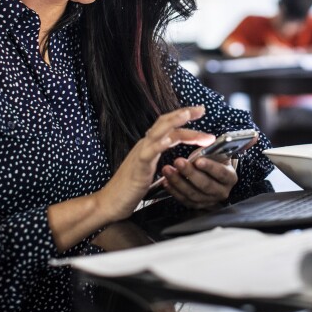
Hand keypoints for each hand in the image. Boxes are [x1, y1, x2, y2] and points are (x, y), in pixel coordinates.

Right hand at [94, 106, 213, 222]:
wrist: (110, 202)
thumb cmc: (130, 188)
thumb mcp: (150, 169)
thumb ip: (160, 158)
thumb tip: (177, 157)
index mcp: (149, 145)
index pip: (168, 126)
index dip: (183, 116)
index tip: (200, 111)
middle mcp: (145, 145)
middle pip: (165, 123)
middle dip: (184, 114)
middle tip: (202, 109)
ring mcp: (140, 154)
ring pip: (158, 132)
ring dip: (173, 122)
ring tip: (187, 114)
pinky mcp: (138, 167)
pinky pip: (148, 153)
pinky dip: (159, 144)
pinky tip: (169, 140)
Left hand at [160, 152, 238, 209]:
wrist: (212, 172)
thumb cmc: (213, 160)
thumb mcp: (215, 153)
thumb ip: (209, 151)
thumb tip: (202, 144)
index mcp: (230, 177)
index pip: (221, 173)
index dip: (210, 167)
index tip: (198, 160)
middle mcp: (222, 192)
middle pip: (206, 185)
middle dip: (190, 173)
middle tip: (178, 162)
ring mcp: (210, 201)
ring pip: (193, 194)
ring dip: (178, 182)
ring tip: (168, 170)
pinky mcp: (198, 205)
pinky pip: (185, 200)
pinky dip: (174, 191)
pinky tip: (166, 181)